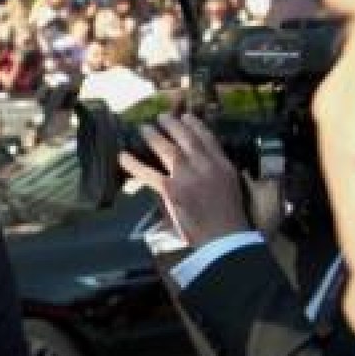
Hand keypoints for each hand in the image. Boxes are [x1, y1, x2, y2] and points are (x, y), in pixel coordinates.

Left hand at [119, 112, 251, 247]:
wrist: (225, 238)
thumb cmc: (229, 219)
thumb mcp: (231, 187)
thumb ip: (216, 173)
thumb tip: (201, 165)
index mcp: (223, 165)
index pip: (207, 138)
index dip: (195, 125)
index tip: (186, 117)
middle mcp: (205, 166)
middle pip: (186, 138)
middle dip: (173, 124)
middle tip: (162, 117)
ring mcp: (187, 177)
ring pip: (167, 149)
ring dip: (154, 136)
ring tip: (144, 128)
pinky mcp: (171, 190)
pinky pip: (148, 173)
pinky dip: (134, 164)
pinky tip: (123, 156)